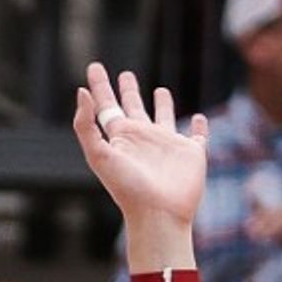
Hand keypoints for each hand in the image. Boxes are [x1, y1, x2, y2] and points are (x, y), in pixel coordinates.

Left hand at [71, 63, 207, 247]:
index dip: (100, 86)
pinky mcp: (191, 154)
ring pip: (164, 118)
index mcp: (121, 138)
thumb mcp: (99, 155)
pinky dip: (199, 127)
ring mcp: (167, 146)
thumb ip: (86, 125)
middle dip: (129, 90)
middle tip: (125, 74)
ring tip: (160, 90)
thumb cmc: (127, 188)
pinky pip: (197, 136)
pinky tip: (199, 119)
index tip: (94, 66)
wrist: (158, 214)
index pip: (107, 106)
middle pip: (133, 107)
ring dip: (163, 104)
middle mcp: (143, 139)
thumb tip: (81, 92)